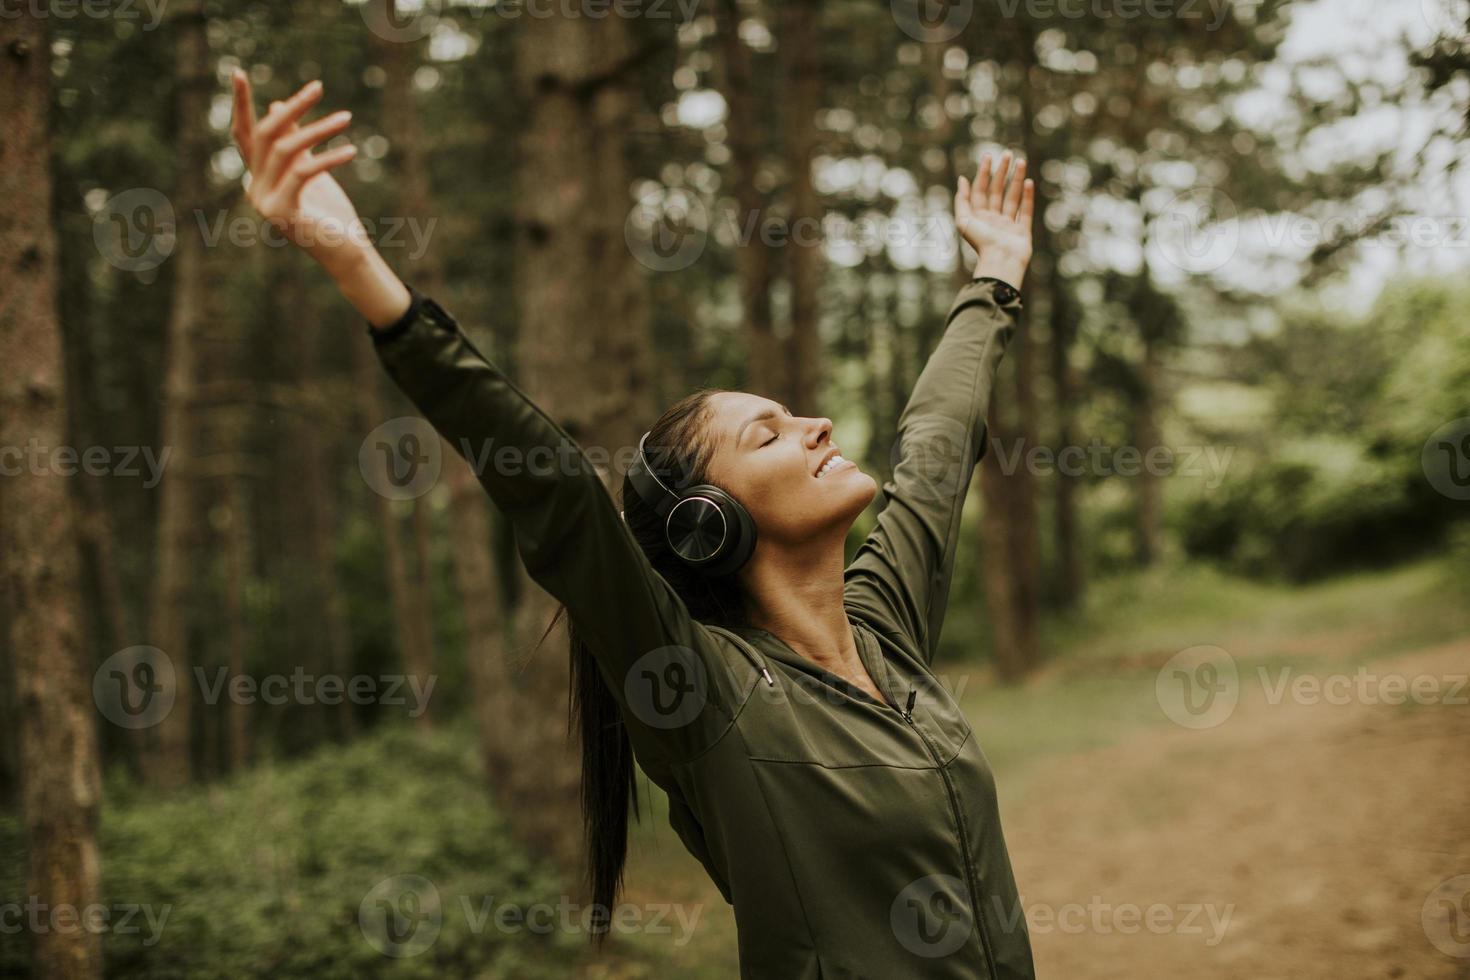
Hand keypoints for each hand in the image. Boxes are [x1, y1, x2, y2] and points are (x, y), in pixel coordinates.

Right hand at [230, 72, 364, 272]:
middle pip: (266, 135)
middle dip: (292, 108)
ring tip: (346, 117)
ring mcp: (264, 203)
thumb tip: (276, 106)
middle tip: (318, 86)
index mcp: (258, 177)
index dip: (241, 104)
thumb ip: (293, 141)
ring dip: (319, 130)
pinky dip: (328, 157)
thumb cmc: (330, 212)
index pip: (245, 134)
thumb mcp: (310, 169)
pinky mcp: (282, 213)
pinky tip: (351, 150)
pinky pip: (303, 172)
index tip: (237, 71)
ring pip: (286, 150)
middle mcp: (254, 189)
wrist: (345, 252)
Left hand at [955, 150, 1033, 287]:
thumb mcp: (963, 221)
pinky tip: (1028, 182)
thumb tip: (962, 179)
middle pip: (997, 191)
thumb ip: (962, 200)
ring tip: (1021, 161)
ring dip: (1016, 179)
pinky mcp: (1022, 231)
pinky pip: (1025, 211)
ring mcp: (1008, 225)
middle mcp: (993, 220)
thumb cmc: (980, 243)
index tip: (989, 156)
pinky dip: (1027, 197)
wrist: (1001, 262)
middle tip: (1008, 153)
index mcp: (978, 217)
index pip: (981, 190)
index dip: (984, 173)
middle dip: (1002, 172)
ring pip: (1012, 197)